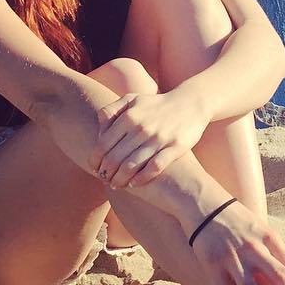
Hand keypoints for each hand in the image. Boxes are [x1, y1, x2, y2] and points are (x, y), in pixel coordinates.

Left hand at [90, 88, 207, 188]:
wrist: (191, 102)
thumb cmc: (157, 104)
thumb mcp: (133, 99)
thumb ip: (113, 109)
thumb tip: (98, 127)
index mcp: (129, 116)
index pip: (103, 145)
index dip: (95, 160)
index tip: (94, 168)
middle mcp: (141, 127)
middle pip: (115, 158)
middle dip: (105, 173)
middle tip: (104, 179)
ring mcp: (158, 138)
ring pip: (131, 166)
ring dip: (119, 180)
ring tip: (116, 185)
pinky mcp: (174, 147)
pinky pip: (153, 168)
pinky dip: (140, 179)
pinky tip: (134, 184)